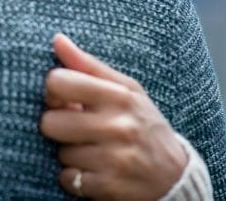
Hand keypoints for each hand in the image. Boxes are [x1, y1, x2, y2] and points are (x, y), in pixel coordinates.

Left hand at [39, 33, 187, 199]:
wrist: (176, 176)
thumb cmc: (142, 124)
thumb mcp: (125, 89)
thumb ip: (88, 65)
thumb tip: (57, 39)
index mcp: (118, 96)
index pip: (57, 82)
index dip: (52, 92)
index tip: (64, 100)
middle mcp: (118, 126)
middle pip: (50, 122)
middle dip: (58, 127)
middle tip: (78, 129)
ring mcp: (115, 159)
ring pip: (60, 152)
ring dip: (70, 154)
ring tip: (92, 150)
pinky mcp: (110, 187)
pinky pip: (68, 179)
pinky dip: (75, 178)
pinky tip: (94, 170)